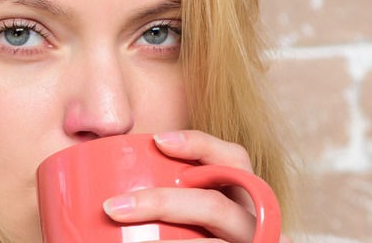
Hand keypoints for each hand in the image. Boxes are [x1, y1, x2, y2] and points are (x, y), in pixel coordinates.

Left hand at [102, 130, 291, 242]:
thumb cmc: (197, 231)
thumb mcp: (195, 209)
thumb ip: (174, 190)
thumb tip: (114, 188)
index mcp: (246, 195)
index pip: (234, 158)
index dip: (199, 144)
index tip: (158, 140)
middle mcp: (256, 221)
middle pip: (214, 206)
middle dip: (161, 203)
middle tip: (114, 207)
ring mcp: (254, 242)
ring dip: (166, 242)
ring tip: (131, 242)